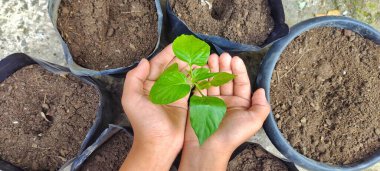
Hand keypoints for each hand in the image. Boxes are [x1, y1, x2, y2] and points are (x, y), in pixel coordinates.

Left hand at [120, 44, 188, 170]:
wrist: (159, 143)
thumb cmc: (144, 122)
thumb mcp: (131, 98)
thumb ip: (134, 78)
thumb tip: (144, 60)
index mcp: (146, 84)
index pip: (157, 64)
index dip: (168, 53)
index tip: (178, 43)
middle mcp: (159, 87)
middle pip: (171, 67)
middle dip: (181, 56)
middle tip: (193, 46)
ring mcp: (172, 93)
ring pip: (182, 74)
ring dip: (190, 64)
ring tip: (200, 54)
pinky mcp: (183, 101)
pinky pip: (189, 85)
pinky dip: (195, 76)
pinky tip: (202, 68)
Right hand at [179, 53, 270, 170]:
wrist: (208, 147)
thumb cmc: (232, 135)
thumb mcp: (254, 121)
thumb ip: (261, 106)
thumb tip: (261, 90)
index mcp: (241, 105)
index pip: (241, 83)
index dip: (239, 71)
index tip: (235, 59)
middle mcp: (228, 102)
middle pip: (227, 80)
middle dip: (225, 66)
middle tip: (222, 55)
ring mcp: (212, 102)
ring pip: (214, 81)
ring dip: (213, 68)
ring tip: (212, 57)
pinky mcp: (199, 103)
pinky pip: (201, 86)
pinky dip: (202, 76)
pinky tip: (202, 66)